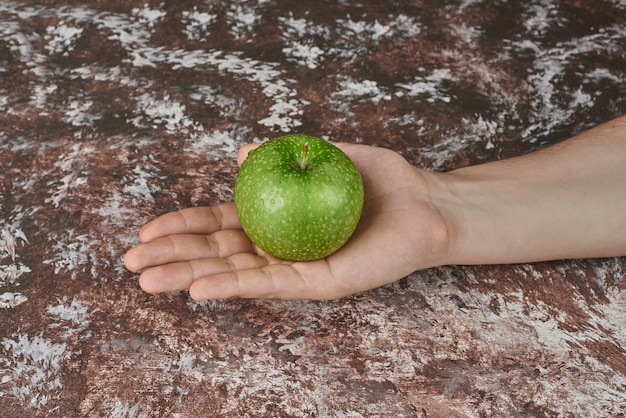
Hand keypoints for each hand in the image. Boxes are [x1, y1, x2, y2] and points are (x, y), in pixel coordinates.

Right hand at [124, 143, 450, 299]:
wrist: (428, 202)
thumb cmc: (382, 180)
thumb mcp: (326, 156)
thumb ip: (282, 156)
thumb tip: (240, 152)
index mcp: (277, 220)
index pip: (220, 225)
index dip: (183, 227)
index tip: (146, 231)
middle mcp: (282, 247)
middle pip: (219, 253)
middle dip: (174, 257)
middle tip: (132, 262)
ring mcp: (299, 267)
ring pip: (237, 274)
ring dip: (192, 276)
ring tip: (149, 280)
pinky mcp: (321, 282)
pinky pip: (274, 284)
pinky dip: (236, 286)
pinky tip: (201, 287)